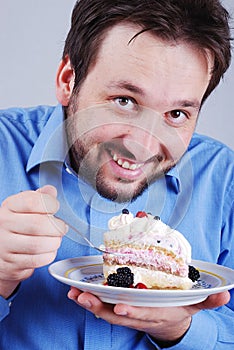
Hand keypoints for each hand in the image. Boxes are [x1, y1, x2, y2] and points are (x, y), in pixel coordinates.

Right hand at [0, 185, 67, 298]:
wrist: (0, 249)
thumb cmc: (17, 225)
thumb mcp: (23, 206)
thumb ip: (38, 197)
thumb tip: (51, 191)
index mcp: (9, 206)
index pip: (32, 202)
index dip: (50, 204)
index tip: (55, 207)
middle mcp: (4, 225)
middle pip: (38, 224)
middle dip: (57, 226)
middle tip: (61, 227)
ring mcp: (6, 245)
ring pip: (38, 244)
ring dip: (54, 242)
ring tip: (56, 239)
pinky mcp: (12, 264)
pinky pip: (38, 260)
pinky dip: (49, 255)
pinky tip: (48, 250)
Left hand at [68, 287, 229, 343]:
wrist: (166, 322)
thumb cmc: (177, 309)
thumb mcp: (194, 305)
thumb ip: (207, 300)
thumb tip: (225, 294)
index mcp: (156, 313)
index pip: (144, 314)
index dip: (133, 313)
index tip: (120, 308)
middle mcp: (138, 315)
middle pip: (117, 315)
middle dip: (100, 307)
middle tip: (84, 297)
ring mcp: (126, 313)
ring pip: (105, 312)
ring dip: (89, 303)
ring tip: (74, 294)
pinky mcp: (118, 308)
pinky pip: (101, 307)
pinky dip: (88, 301)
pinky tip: (75, 292)